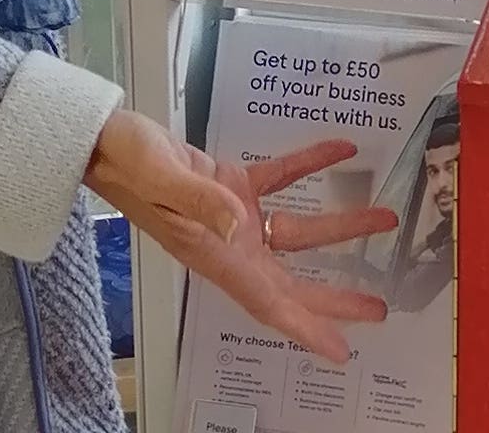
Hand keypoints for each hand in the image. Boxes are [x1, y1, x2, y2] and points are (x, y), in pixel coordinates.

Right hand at [84, 112, 393, 363]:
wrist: (106, 139)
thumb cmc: (127, 164)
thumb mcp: (163, 181)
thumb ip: (203, 203)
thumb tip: (240, 225)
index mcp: (213, 255)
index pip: (266, 303)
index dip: (304, 329)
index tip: (341, 350)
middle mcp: (227, 244)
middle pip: (289, 281)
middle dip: (333, 298)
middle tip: (377, 308)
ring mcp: (230, 214)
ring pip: (295, 230)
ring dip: (339, 227)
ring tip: (381, 219)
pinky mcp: (229, 183)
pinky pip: (281, 179)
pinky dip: (310, 165)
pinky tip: (341, 150)